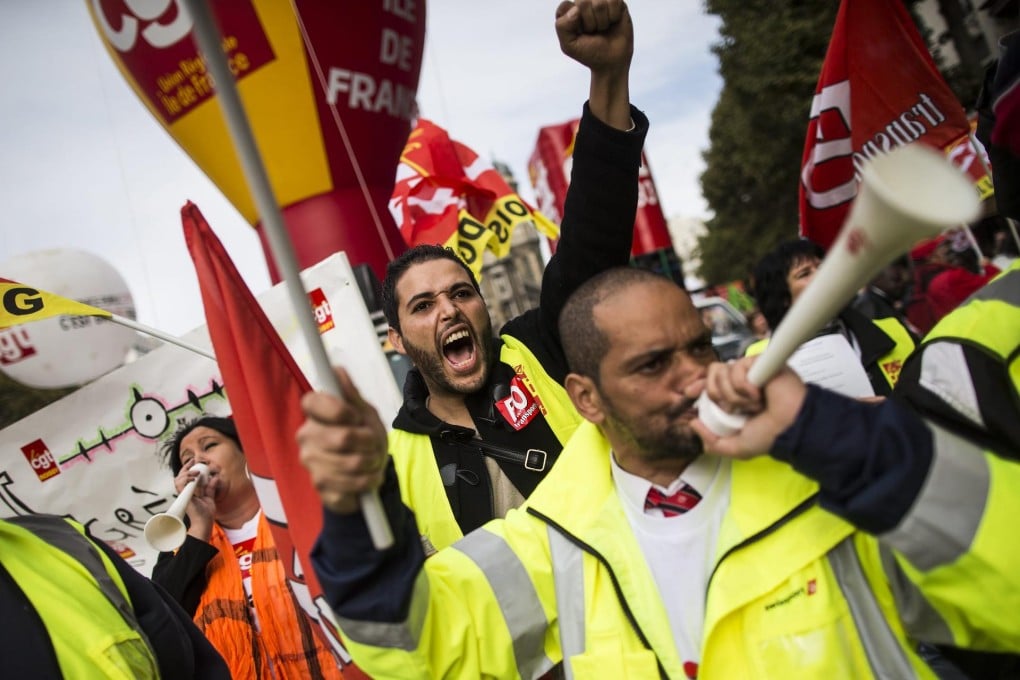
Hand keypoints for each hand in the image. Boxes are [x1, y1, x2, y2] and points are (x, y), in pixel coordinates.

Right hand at [173, 460, 214, 540]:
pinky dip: (185, 479)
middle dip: (186, 467)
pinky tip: (194, 477)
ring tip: (196, 472)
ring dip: (187, 473)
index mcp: (190, 492)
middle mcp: (185, 493)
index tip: (194, 461)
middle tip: (193, 461)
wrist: (204, 522)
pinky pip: (180, 485)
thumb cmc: (206, 514)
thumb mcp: (210, 497)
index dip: (189, 469)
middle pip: (180, 476)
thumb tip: (215, 477)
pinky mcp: (183, 497)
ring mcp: (183, 495)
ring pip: (178, 479)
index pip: (186, 478)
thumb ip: (210, 488)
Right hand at [298, 367, 389, 514]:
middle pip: (342, 438)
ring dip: (372, 465)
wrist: (369, 469)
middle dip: (369, 442)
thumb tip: (337, 369)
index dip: (339, 410)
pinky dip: (366, 484)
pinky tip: (367, 479)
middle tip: (374, 444)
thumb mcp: (365, 413)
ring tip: (373, 462)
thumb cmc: (365, 436)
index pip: (313, 403)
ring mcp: (311, 465)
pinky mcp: (321, 490)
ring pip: (350, 466)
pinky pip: (349, 489)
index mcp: (314, 414)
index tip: (356, 417)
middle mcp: (306, 438)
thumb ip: (352, 395)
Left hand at [555, 0, 631, 73]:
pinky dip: (613, 15)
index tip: (579, 33)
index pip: (565, 6)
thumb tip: (576, 10)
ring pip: (599, 2)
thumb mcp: (568, 45)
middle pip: (582, 1)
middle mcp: (584, 4)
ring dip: (602, 21)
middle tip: (593, 31)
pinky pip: (613, 1)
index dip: (572, 21)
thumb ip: (562, 26)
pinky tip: (613, 22)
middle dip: (589, 22)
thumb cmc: (590, 53)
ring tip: (603, 28)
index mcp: (569, 13)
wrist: (612, 61)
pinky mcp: (615, 2)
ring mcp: (600, 1)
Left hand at [691, 358, 806, 458]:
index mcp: (732, 398)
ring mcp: (748, 370)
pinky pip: (737, 369)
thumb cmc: (769, 436)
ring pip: (722, 372)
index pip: (709, 383)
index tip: (690, 392)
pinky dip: (745, 387)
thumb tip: (693, 424)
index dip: (698, 385)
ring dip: (734, 395)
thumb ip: (712, 442)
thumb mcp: (736, 448)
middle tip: (734, 410)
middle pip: (711, 375)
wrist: (790, 427)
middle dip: (718, 396)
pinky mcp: (757, 362)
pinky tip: (759, 395)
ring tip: (752, 405)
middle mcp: (739, 382)